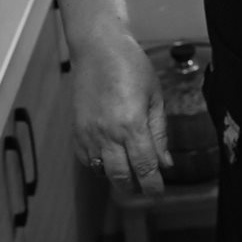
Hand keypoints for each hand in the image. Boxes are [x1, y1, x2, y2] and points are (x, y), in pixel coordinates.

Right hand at [70, 27, 170, 194]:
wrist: (98, 48)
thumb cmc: (132, 66)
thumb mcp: (155, 97)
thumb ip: (159, 134)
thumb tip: (165, 163)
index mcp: (131, 125)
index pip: (144, 168)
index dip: (153, 186)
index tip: (158, 193)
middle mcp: (107, 134)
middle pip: (121, 177)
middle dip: (134, 188)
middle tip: (145, 188)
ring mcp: (89, 133)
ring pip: (101, 171)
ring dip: (116, 177)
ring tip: (129, 172)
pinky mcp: (77, 130)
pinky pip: (86, 159)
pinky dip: (98, 165)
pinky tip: (110, 158)